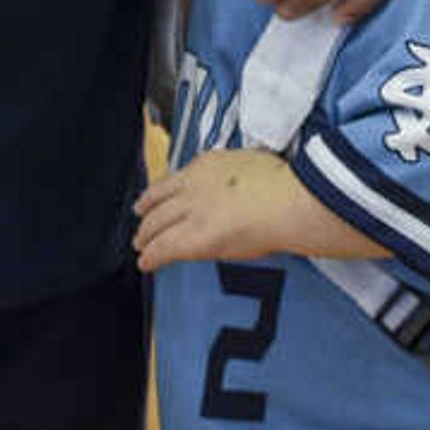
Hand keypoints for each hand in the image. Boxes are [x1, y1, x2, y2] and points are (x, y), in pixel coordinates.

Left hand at [134, 151, 326, 272]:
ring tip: (141, 245)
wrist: (287, 201)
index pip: (174, 180)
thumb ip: (236, 175)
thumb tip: (240, 187)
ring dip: (146, 236)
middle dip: (147, 213)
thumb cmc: (285, 186)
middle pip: (158, 201)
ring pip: (156, 225)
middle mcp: (193, 186)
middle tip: (142, 221)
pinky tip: (146, 263)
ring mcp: (191, 212)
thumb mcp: (253, 166)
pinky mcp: (193, 238)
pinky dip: (152, 257)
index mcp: (208, 166)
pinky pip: (163, 249)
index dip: (159, 192)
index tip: (155, 197)